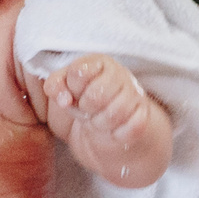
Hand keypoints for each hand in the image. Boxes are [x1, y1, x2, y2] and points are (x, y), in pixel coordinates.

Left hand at [42, 54, 156, 147]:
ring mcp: (135, 95)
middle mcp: (120, 74)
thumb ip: (55, 85)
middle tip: (87, 110)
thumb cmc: (83, 103)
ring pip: (112, 115)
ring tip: (98, 120)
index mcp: (98, 62)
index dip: (71, 88)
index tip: (73, 94)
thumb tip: (63, 98)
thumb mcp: (63, 91)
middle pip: (95, 96)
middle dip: (86, 109)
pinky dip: (116, 135)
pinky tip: (113, 130)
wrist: (108, 129)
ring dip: (99, 123)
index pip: (79, 72)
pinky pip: (128, 129)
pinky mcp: (143, 116)